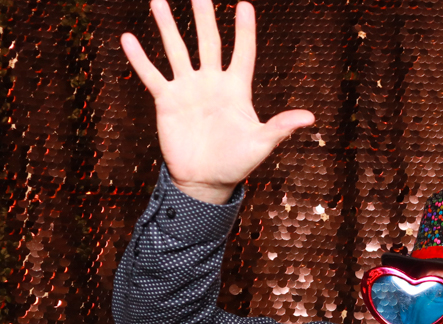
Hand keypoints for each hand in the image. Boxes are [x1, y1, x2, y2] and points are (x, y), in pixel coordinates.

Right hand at [121, 0, 313, 202]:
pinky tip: (128, 38)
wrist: (206, 181)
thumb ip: (281, 127)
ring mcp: (188, 89)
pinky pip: (151, 75)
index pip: (243, 53)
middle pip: (208, 42)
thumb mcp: (261, 144)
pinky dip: (139, 58)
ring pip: (177, 51)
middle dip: (204, 18)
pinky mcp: (167, 101)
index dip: (245, 31)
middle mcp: (211, 83)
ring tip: (159, 0)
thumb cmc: (237, 163)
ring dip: (167, 27)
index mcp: (237, 90)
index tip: (244, 4)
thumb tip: (310, 118)